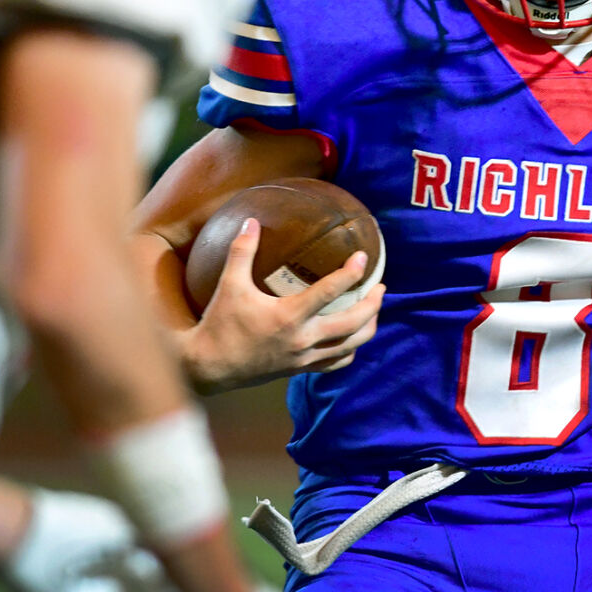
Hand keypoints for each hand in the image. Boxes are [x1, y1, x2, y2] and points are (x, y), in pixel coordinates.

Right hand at [182, 217, 383, 393]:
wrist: (209, 368)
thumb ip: (242, 251)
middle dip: (373, 304)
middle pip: (353, 323)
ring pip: (351, 346)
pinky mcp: (300, 369)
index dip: (351, 272)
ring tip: (374, 310)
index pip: (330, 291)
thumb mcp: (229, 285)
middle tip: (381, 287)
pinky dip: (350, 350)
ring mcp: (304, 358)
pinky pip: (335, 363)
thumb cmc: (219, 324)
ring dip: (368, 327)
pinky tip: (352, 339)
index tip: (364, 257)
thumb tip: (251, 221)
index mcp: (289, 316)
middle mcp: (303, 339)